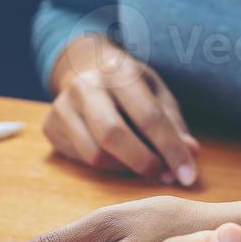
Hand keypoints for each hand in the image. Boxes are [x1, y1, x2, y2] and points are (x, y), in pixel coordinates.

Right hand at [45, 34, 199, 184]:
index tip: (187, 175)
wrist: (83, 66)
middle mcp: (85, 86)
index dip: (171, 150)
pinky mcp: (50, 126)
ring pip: (94, 155)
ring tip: (141, 164)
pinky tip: (116, 156)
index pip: (148, 116)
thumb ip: (173, 124)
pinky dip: (105, 166)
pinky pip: (81, 160)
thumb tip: (191, 154)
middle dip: (143, 163)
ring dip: (124, 168)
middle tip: (163, 174)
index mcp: (118, 71)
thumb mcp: (156, 93)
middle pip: (113, 136)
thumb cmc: (128, 83)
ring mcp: (62, 106)